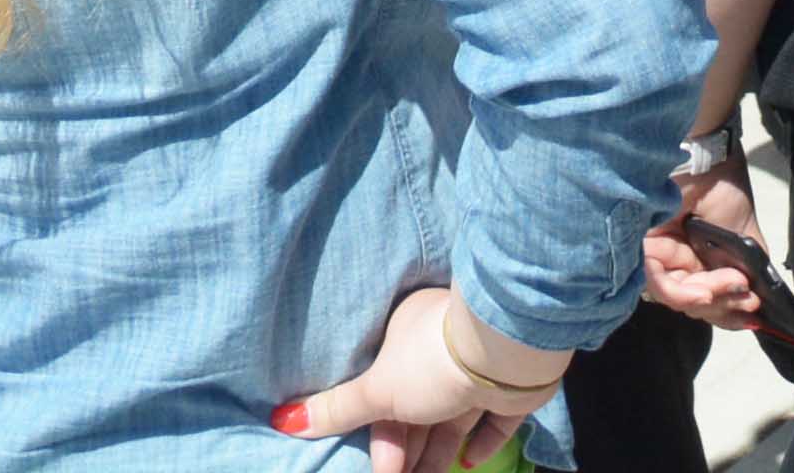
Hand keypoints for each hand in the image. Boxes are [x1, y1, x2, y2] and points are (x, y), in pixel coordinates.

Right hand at [276, 284, 565, 469]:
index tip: (381, 465)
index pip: (387, 389)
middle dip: (407, 449)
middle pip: (419, 409)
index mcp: (409, 334)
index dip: (381, 431)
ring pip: (453, 418)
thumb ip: (337, 408)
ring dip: (438, 454)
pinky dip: (481, 442)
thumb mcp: (376, 390)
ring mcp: (481, 367)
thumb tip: (282, 419)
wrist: (505, 356)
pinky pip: (494, 419)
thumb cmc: (431, 364)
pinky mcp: (511, 387)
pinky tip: (471, 461)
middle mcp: (445, 349)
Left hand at [634, 163, 769, 329]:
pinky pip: (656, 282)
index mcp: (695, 264)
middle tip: (746, 295)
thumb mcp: (746, 242)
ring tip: (734, 284)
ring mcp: (657, 257)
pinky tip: (704, 291)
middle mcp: (674, 264)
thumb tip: (752, 310)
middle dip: (722, 307)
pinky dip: (680, 292)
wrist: (713, 162)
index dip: (727, 313)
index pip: (704, 302)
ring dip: (709, 299)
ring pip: (675, 300)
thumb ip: (746, 275)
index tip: (753, 313)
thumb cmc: (728, 194)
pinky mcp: (643, 248)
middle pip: (691, 305)